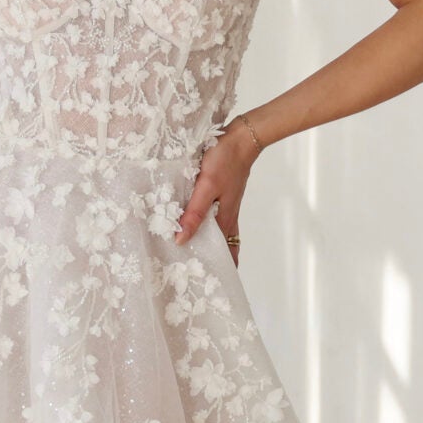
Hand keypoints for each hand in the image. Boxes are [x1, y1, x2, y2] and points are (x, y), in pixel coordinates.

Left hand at [174, 122, 261, 265]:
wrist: (242, 138)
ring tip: (189, 255)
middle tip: (191, 275)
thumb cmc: (225, 160)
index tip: (206, 284)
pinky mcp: (223, 195)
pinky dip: (206, 226)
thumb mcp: (206, 187)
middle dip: (210, 260)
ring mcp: (226, 206)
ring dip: (207, 244)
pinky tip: (194, 224)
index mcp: (225, 220)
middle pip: (221, 246)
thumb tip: (181, 239)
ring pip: (217, 233)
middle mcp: (227, 217)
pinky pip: (214, 218)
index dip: (218, 269)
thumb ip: (194, 213)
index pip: (224, 253)